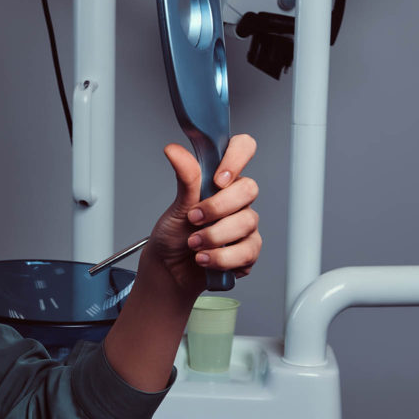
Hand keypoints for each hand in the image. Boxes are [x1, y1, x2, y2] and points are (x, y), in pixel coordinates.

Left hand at [141, 134, 261, 295]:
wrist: (169, 268)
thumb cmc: (174, 233)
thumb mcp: (177, 205)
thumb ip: (185, 178)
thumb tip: (174, 150)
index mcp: (222, 180)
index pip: (243, 149)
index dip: (237, 158)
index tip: (218, 179)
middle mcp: (237, 200)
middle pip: (249, 189)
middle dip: (217, 207)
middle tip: (193, 218)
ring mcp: (245, 226)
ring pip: (247, 222)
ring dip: (214, 236)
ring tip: (193, 244)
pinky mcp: (248, 252)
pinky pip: (246, 251)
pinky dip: (221, 257)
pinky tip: (203, 258)